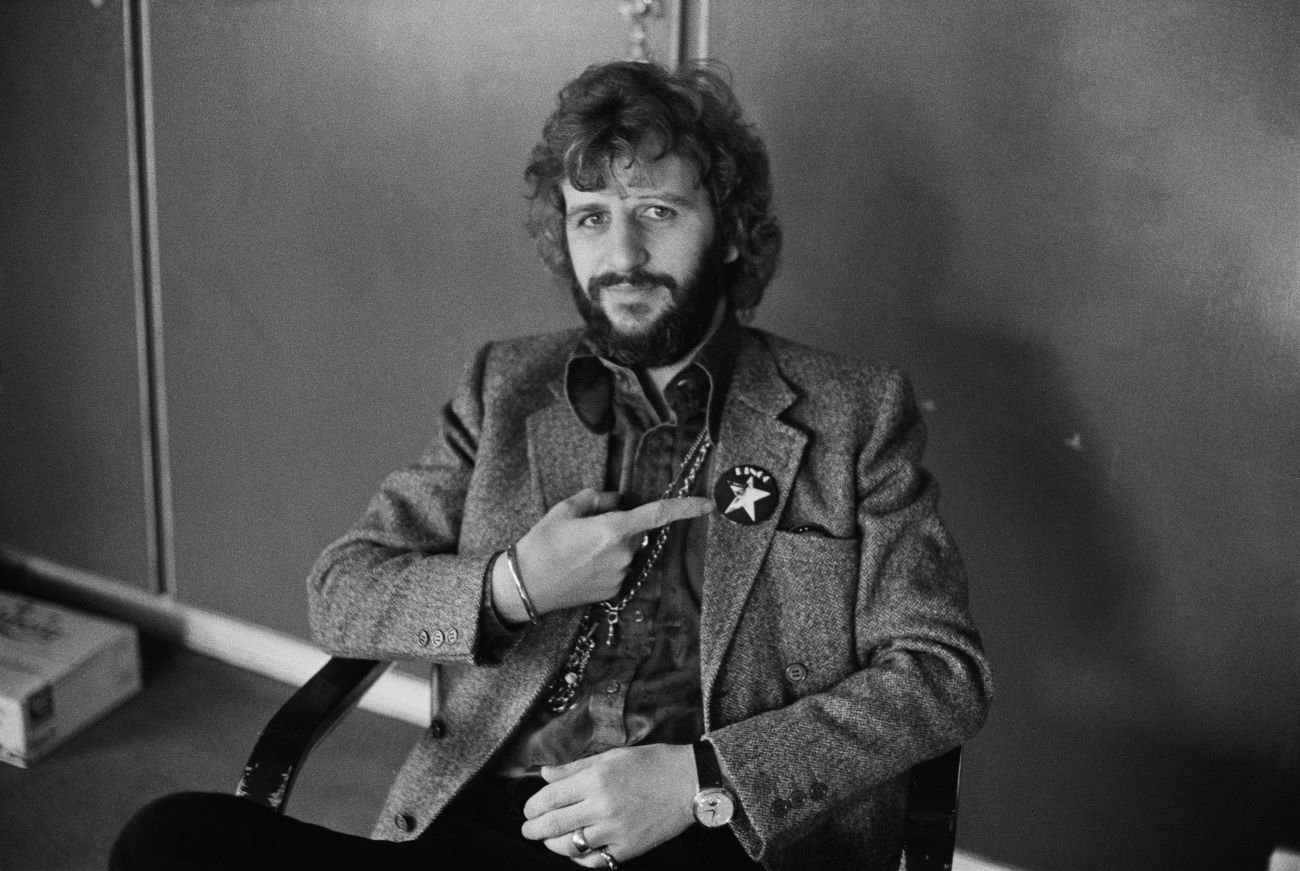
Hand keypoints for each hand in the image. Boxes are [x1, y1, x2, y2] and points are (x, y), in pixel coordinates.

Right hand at [492, 489, 712, 620]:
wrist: (526, 587)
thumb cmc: (541, 545)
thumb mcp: (564, 510)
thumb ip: (596, 499)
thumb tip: (616, 500)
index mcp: (612, 529)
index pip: (658, 514)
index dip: (686, 507)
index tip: (707, 503)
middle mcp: (622, 554)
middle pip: (636, 531)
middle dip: (621, 525)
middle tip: (586, 528)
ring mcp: (620, 575)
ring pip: (627, 550)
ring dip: (612, 545)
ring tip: (578, 551)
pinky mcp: (614, 590)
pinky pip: (620, 567)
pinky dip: (607, 562)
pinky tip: (582, 566)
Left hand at [520, 744, 697, 864]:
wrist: (689, 783)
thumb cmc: (652, 764)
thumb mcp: (612, 756)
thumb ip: (575, 768)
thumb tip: (545, 775)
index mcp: (596, 779)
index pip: (549, 797)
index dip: (532, 806)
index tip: (528, 810)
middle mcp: (602, 806)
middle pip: (553, 824)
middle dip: (533, 829)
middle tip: (528, 829)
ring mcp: (614, 831)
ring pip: (569, 846)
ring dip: (552, 845)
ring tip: (548, 840)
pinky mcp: (627, 849)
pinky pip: (594, 861)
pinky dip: (579, 859)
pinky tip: (575, 851)